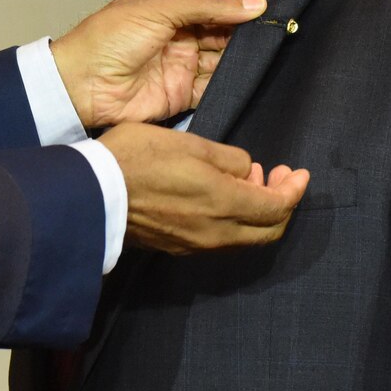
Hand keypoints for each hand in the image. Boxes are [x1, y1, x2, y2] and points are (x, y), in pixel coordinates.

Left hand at [51, 0, 264, 126]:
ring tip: (272, 53)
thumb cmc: (109, 37)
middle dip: (247, 34)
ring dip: (242, 59)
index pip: (213, 6)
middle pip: (222, 34)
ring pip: (222, 61)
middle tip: (278, 32)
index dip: (239, 8)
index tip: (271, 8)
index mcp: (168, 8)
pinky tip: (251, 77)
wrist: (81, 84)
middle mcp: (177, 36)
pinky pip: (213, 88)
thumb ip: (210, 7)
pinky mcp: (181, 95)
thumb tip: (254, 4)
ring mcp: (180, 66)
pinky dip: (231, 84)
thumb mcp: (161, 8)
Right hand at [98, 122, 308, 253]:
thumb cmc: (137, 158)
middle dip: (282, 204)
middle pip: (268, 232)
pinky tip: (222, 198)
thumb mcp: (188, 143)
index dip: (294, 190)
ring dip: (257, 212)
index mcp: (223, 204)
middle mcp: (216, 233)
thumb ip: (227, 158)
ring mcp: (196, 244)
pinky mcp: (177, 247)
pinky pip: (221, 240)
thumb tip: (246, 170)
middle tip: (279, 176)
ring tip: (249, 180)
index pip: (277, 208)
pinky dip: (235, 220)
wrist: (90, 194)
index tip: (299, 173)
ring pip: (245, 238)